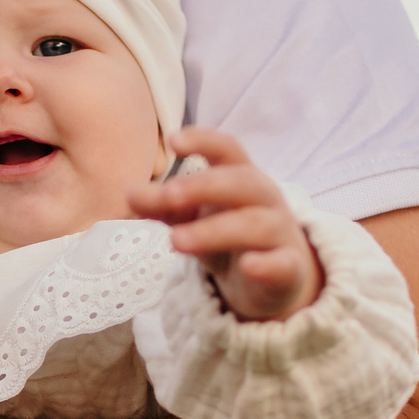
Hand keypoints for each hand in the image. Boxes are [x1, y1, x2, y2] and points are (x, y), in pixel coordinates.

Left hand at [128, 129, 322, 321]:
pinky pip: (282, 264)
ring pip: (254, 224)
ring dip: (213, 231)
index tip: (174, 141)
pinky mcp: (288, 268)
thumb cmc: (229, 233)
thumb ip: (163, 205)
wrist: (274, 277)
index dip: (204, 141)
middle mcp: (265, 198)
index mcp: (241, 177)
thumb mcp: (193, 217)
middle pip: (241, 182)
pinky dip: (267, 265)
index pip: (228, 149)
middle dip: (203, 186)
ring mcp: (279, 232)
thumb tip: (129, 193)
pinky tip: (248, 266)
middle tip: (167, 195)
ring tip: (175, 241)